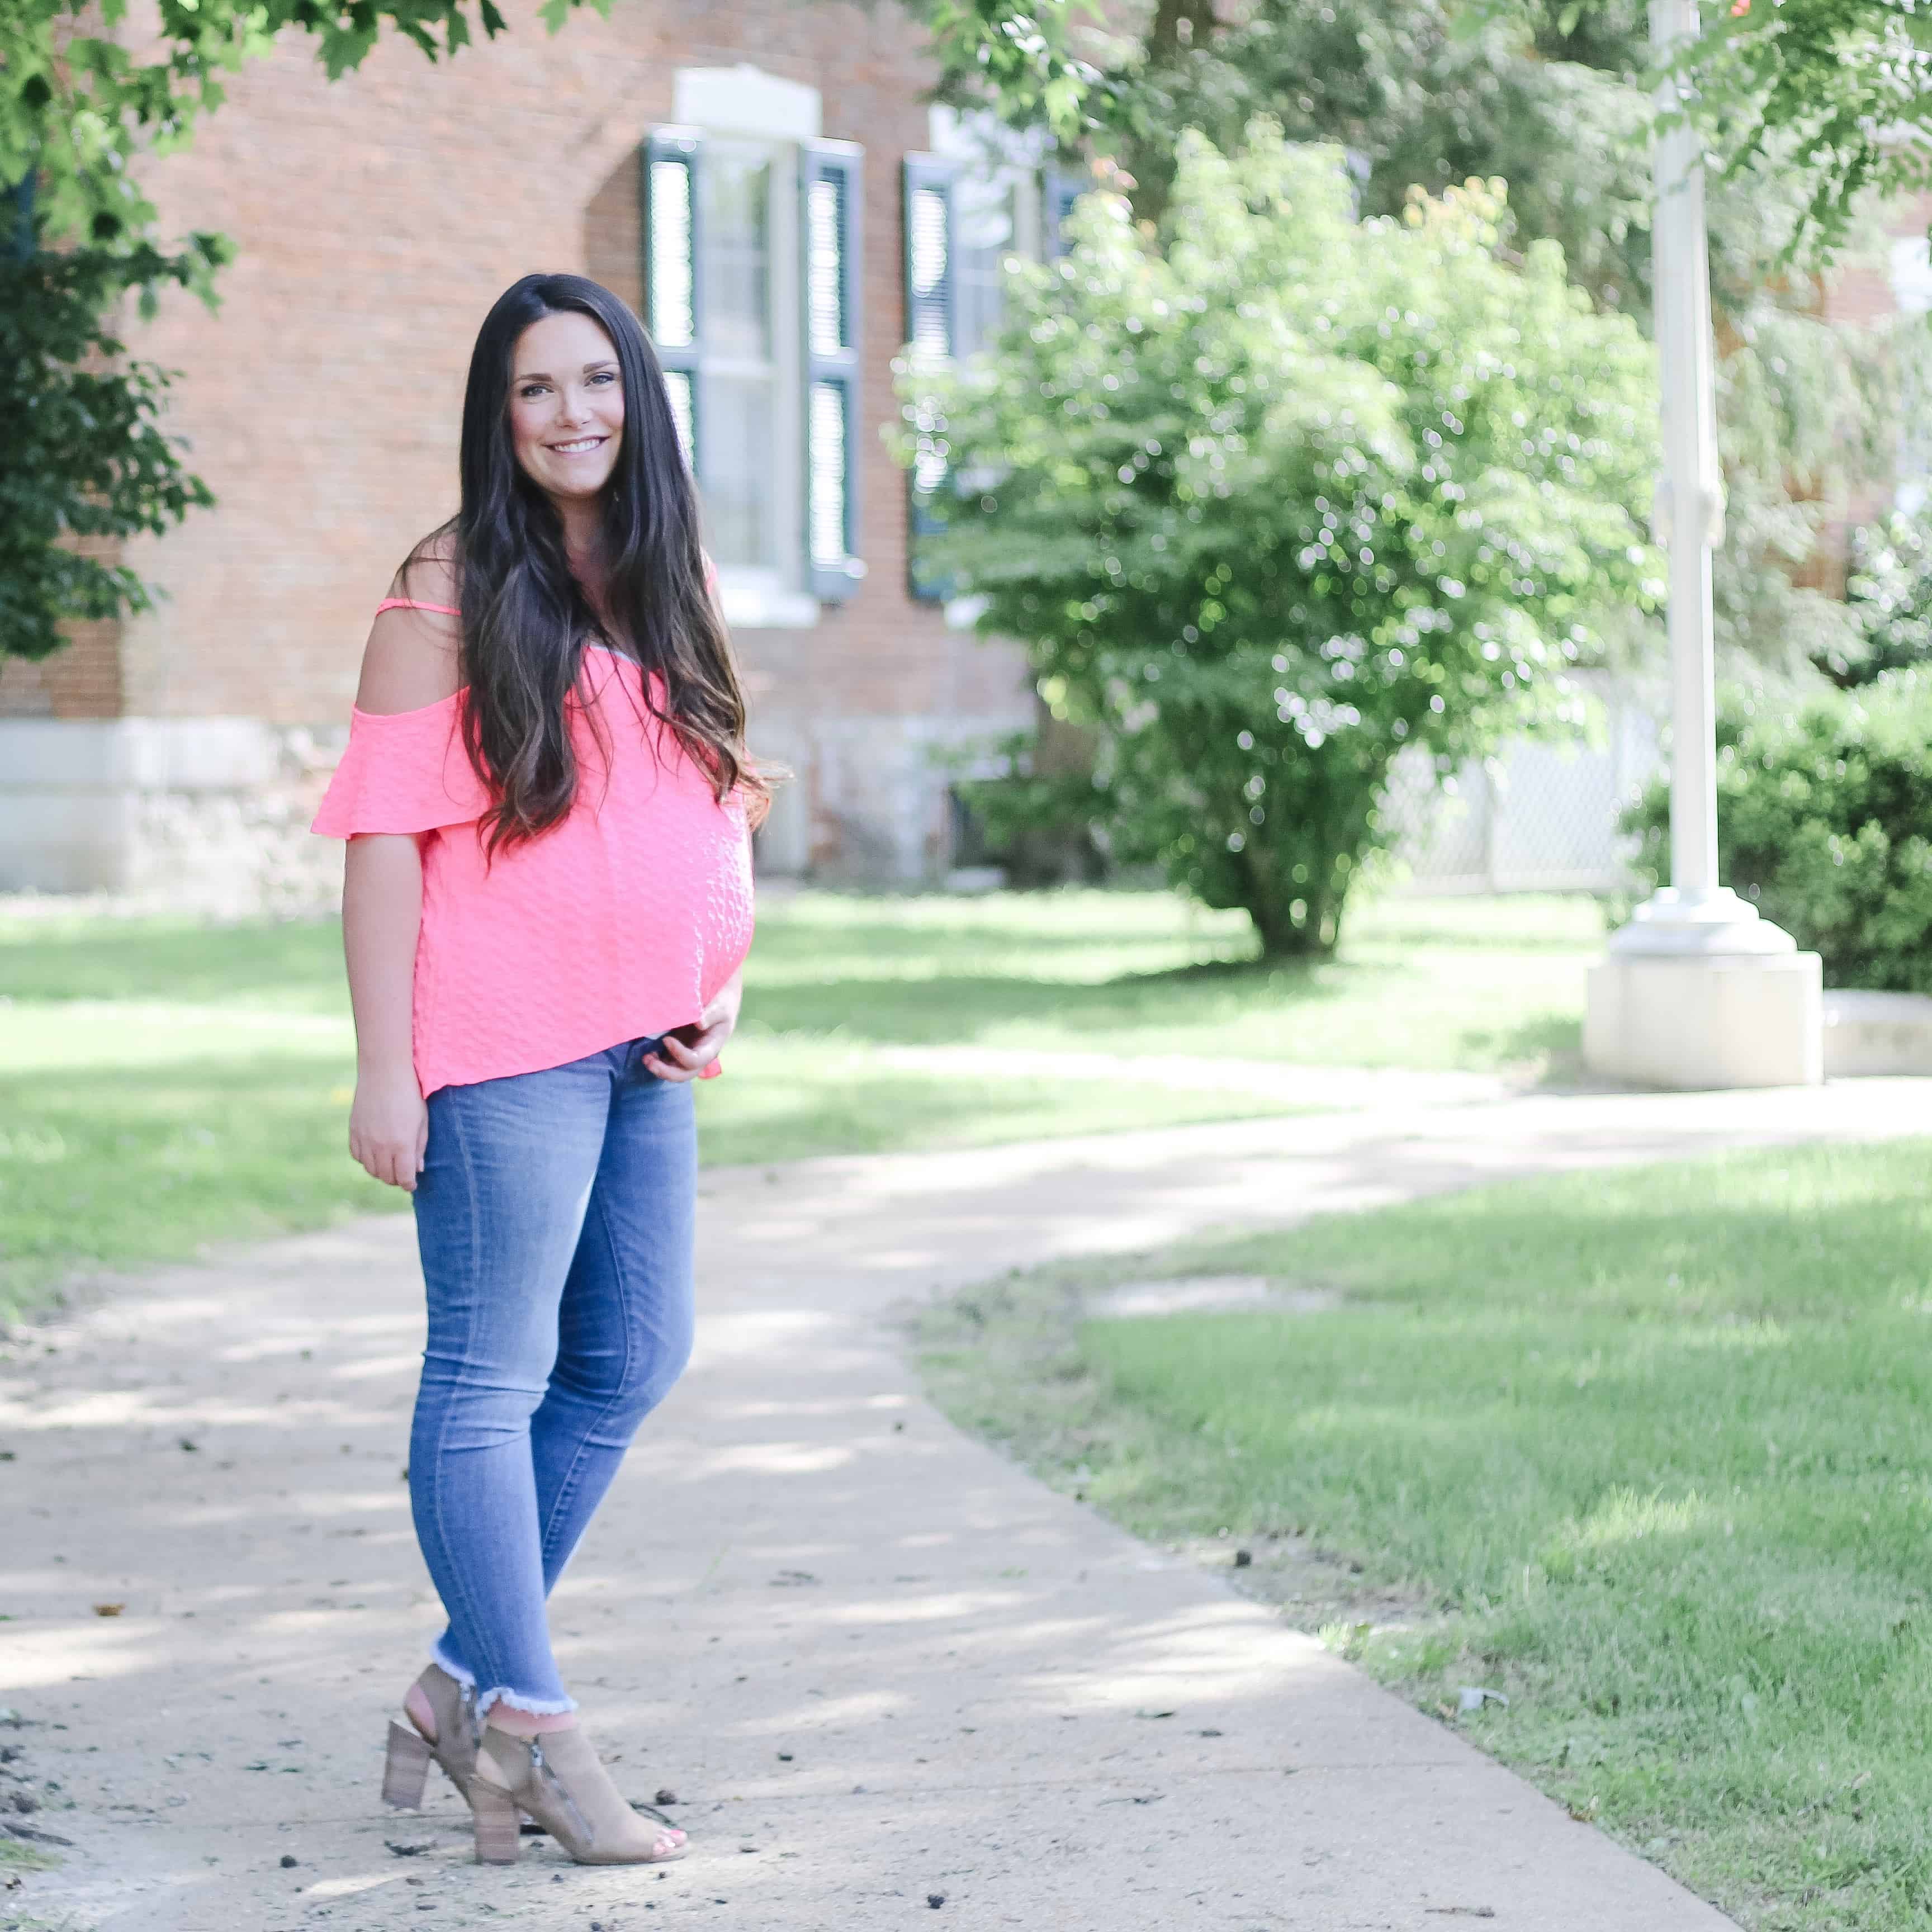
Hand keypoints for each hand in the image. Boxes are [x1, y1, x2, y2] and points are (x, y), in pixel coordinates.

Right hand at [349, 1066, 428, 1189]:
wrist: (384, 1073)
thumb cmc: (409, 1095)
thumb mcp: (422, 1121)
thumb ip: (419, 1148)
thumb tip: (417, 1170)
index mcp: (402, 1144)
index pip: (403, 1177)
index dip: (408, 1184)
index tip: (411, 1184)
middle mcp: (381, 1146)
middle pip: (386, 1176)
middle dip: (395, 1179)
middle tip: (402, 1174)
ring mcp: (365, 1139)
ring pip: (370, 1169)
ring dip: (380, 1171)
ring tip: (389, 1164)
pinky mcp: (353, 1131)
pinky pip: (357, 1156)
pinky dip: (366, 1159)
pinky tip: (375, 1153)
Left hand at [643, 973, 742, 1082]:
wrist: (720, 1000)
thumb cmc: (722, 1002)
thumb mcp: (721, 1006)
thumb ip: (711, 1014)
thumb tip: (699, 1023)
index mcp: (712, 1046)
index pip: (696, 1059)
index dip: (680, 1054)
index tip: (666, 1039)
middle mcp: (701, 1055)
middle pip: (685, 1074)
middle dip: (666, 1071)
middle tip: (648, 1059)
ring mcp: (690, 1053)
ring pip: (675, 1071)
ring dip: (659, 1068)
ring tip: (646, 1058)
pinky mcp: (680, 1049)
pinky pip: (669, 1062)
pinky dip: (658, 1061)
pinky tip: (649, 1053)